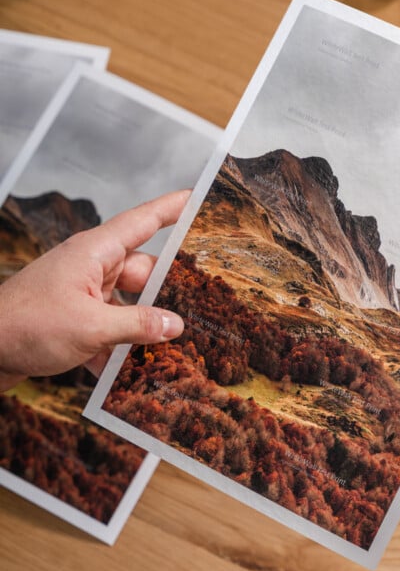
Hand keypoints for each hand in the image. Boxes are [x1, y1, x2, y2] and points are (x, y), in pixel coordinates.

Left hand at [0, 190, 188, 391]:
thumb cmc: (26, 326)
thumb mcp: (91, 327)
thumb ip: (137, 325)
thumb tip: (175, 325)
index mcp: (96, 252)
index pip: (144, 220)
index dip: (173, 208)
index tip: (199, 198)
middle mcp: (92, 266)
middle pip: (145, 271)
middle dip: (169, 291)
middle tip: (203, 304)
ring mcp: (83, 292)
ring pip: (129, 303)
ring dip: (143, 327)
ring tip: (171, 348)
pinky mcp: (74, 317)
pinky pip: (110, 325)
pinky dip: (119, 346)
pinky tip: (129, 372)